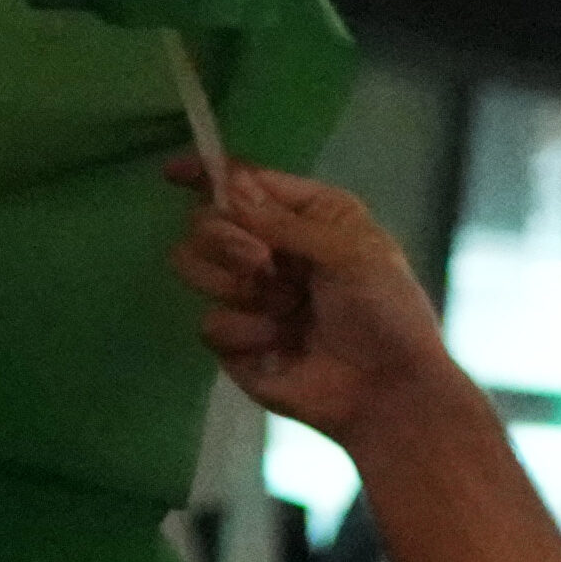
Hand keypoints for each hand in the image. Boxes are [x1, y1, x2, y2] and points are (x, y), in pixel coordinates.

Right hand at [177, 158, 467, 445]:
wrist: (386, 389)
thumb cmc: (385, 312)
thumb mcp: (350, 254)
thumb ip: (285, 223)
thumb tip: (232, 186)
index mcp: (307, 216)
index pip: (246, 184)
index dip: (210, 174)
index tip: (174, 172)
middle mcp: (271, 248)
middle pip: (205, 222)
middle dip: (226, 239)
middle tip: (263, 263)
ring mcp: (248, 294)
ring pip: (193, 266)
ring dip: (237, 285)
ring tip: (285, 306)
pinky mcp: (233, 340)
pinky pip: (209, 323)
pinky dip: (246, 333)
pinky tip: (280, 345)